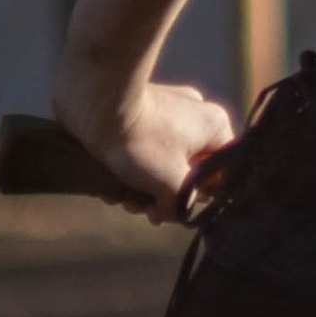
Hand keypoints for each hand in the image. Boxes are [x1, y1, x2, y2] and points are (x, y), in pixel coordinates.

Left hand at [53, 75, 237, 220]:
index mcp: (214, 127)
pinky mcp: (138, 113)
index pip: (221, 174)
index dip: (201, 199)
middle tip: (145, 210)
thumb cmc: (141, 141)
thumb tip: (176, 214)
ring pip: (162, 164)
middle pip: (188, 171)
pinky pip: (142, 150)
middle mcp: (195, 115)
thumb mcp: (172, 184)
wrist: (94, 102)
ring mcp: (166, 111)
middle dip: (164, 197)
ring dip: (143, 189)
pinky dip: (129, 171)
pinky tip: (111, 186)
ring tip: (123, 198)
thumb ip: (185, 205)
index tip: (177, 211)